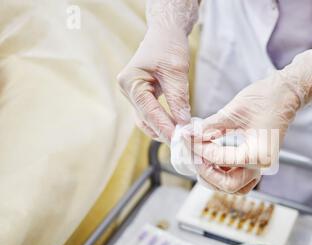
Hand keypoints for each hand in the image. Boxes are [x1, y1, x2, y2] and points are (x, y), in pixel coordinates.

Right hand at [117, 0, 198, 142]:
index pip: (149, 111)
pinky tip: (175, 129)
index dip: (164, 126)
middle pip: (145, 118)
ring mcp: (133, 94)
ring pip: (146, 120)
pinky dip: (162, 122)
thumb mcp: (176, 71)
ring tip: (181, 139)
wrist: (165, 32)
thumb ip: (178, 98)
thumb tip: (183, 123)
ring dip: (162, 130)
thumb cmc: (168, 46)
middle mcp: (128, 90)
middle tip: (182, 143)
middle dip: (163, 132)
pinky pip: (150, 114)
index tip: (179, 139)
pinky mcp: (142, 96)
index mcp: (131, 81)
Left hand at [193, 50, 311, 191]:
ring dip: (214, 177)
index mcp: (259, 155)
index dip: (199, 148)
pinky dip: (222, 171)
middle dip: (206, 172)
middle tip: (192, 155)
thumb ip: (210, 126)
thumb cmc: (266, 98)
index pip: (220, 160)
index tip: (186, 137)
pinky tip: (210, 157)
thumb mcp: (234, 111)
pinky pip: (237, 176)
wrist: (287, 93)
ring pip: (233, 186)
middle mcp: (262, 165)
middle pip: (228, 185)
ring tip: (200, 158)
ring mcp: (260, 165)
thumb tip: (189, 133)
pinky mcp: (256, 161)